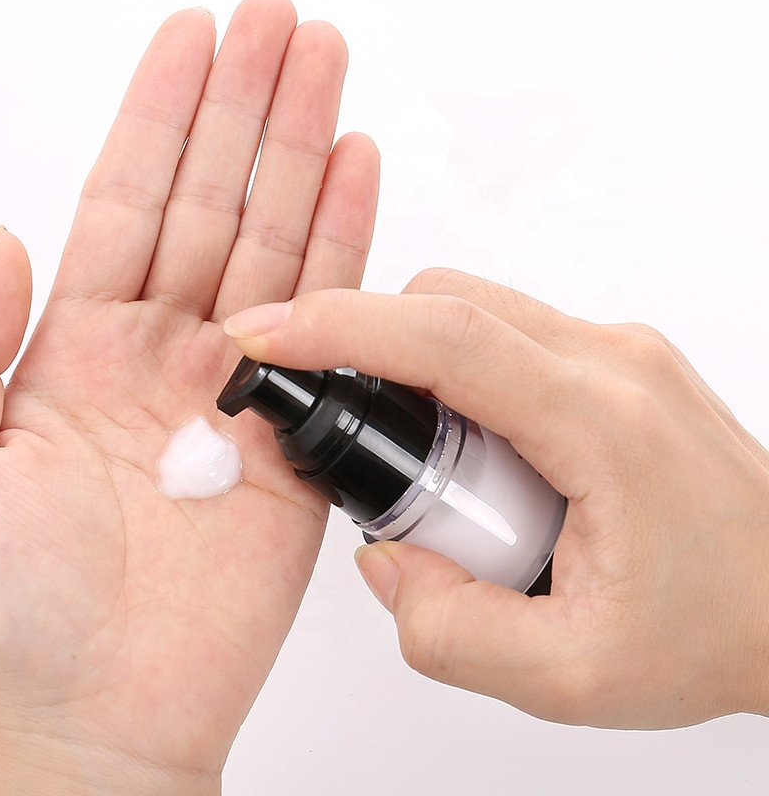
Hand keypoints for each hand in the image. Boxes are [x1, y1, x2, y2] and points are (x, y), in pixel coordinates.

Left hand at [0, 0, 378, 791]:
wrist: (112, 703)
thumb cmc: (19, 609)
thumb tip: (8, 240)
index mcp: (82, 346)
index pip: (130, 197)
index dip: (163, 115)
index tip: (197, 37)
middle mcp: (170, 350)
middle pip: (216, 200)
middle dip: (248, 108)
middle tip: (283, 25)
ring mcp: (244, 384)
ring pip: (281, 244)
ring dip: (304, 156)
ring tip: (326, 73)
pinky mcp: (302, 431)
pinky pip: (334, 326)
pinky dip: (349, 250)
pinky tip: (357, 179)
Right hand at [222, 267, 768, 729]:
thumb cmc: (715, 630)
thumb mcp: (571, 676)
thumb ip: (451, 631)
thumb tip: (388, 561)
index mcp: (602, 422)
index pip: (446, 336)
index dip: (340, 325)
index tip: (268, 333)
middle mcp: (610, 361)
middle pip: (448, 306)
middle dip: (373, 356)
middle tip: (374, 453)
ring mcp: (614, 352)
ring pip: (473, 316)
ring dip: (423, 380)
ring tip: (449, 481)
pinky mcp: (610, 361)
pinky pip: (506, 342)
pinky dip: (463, 386)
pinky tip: (484, 463)